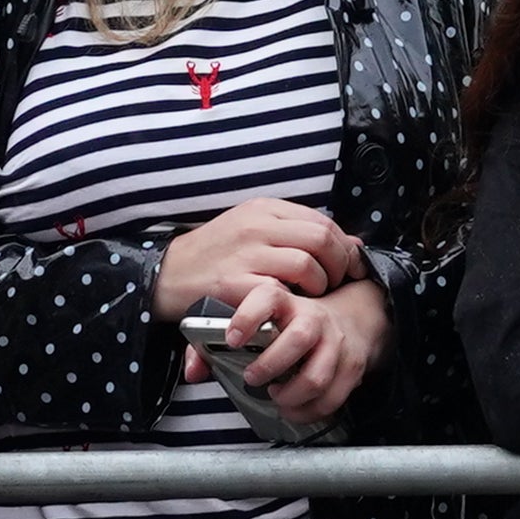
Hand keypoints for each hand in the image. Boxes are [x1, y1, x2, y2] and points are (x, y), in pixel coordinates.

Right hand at [153, 200, 359, 329]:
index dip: (344, 247)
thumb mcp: (254, 230)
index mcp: (264, 208)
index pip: (322, 221)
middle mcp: (256, 225)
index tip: (349, 267)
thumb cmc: (215, 254)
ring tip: (311, 298)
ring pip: (306, 264)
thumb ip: (298, 232)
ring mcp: (245, 253)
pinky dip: (291, 304)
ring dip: (319, 287)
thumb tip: (352, 243)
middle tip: (337, 285)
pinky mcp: (234, 283)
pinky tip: (287, 310)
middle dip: (339, 266)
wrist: (167, 273)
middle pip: (321, 239)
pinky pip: (279, 292)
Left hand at [220, 275, 388, 426]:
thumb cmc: (291, 323)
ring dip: (292, 396)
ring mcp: (335, 342)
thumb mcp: (257, 320)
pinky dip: (310, 411)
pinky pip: (332, 397)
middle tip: (253, 378)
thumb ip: (217, 344)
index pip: (266, 297)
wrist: (351, 317)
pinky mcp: (351, 365)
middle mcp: (312, 318)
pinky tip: (295, 407)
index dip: (248, 317)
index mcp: (283, 301)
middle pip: (298, 339)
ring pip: (316, 376)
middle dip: (271, 366)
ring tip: (277, 397)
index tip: (233, 338)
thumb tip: (194, 373)